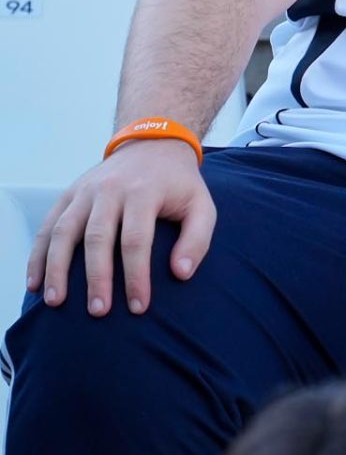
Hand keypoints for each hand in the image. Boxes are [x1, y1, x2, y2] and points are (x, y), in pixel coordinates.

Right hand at [29, 141, 213, 316]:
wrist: (154, 144)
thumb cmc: (179, 184)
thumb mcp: (202, 205)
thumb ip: (197, 239)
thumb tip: (181, 274)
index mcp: (145, 192)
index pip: (137, 240)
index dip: (136, 276)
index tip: (139, 307)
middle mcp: (111, 189)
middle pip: (98, 238)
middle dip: (97, 278)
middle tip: (98, 311)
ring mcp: (86, 191)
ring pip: (64, 231)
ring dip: (56, 268)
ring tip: (55, 302)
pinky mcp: (69, 194)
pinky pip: (48, 226)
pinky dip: (38, 255)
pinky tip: (34, 282)